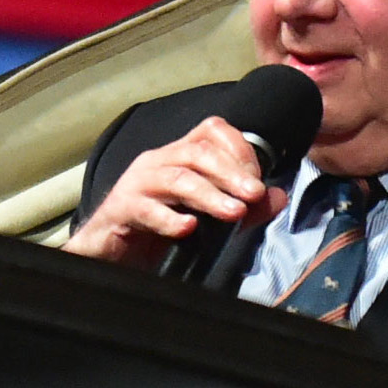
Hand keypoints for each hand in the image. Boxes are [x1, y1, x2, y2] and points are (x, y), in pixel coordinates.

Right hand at [64, 116, 285, 268]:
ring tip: (235, 213)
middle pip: (196, 152)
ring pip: (176, 179)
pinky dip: (169, 219)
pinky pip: (145, 209)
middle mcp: (157, 163)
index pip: (211, 131)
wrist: (108, 257)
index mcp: (178, 158)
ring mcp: (136, 185)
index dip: (239, 148)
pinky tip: (188, 229)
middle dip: (231, 171)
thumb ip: (244, 209)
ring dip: (209, 195)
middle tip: (254, 194)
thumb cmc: (156, 233)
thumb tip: (278, 196)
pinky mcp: (120, 211)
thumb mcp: (206, 219)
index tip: (259, 180)